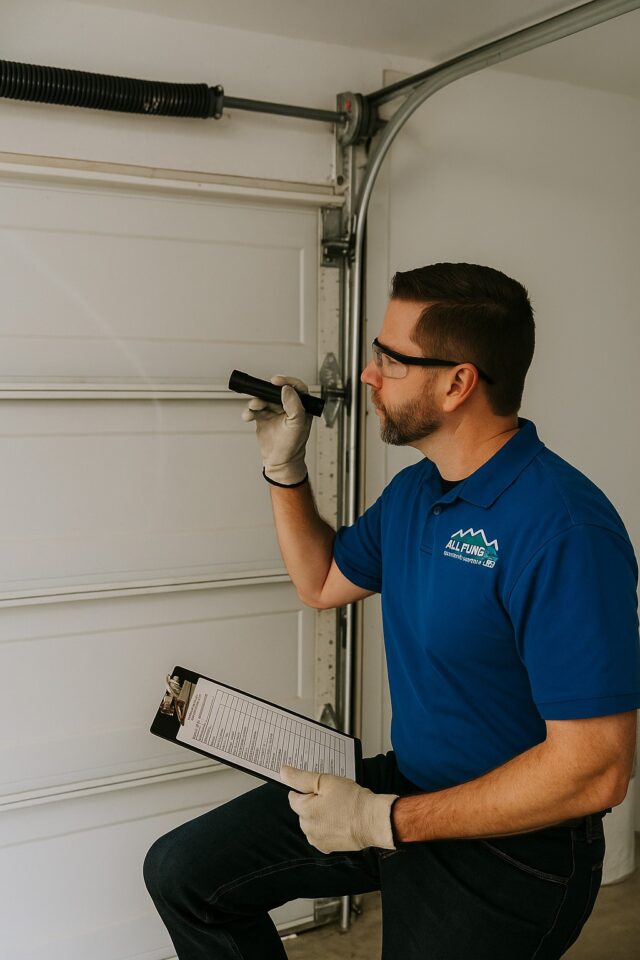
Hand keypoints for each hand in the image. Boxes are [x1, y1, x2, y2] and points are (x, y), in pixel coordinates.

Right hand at [241, 375, 311, 485]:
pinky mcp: (263, 418)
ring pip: (263, 399)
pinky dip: (249, 411)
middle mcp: (287, 407)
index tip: (277, 381)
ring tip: (254, 407)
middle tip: (261, 394)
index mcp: (301, 407)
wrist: (280, 462)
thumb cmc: (292, 446)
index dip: (287, 381)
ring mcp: (274, 412)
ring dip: (256, 401)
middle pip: (276, 392)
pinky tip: (248, 416)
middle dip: (266, 392)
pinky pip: (254, 410)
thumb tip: (287, 389)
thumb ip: (294, 405)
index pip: (297, 388)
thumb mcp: (297, 425)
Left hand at [280, 765, 397, 853]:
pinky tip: (340, 820)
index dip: (307, 788)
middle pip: (303, 810)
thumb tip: (283, 772)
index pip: (294, 796)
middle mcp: (307, 828)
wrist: (372, 821)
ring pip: (312, 822)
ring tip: (339, 808)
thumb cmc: (352, 800)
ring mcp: (317, 840)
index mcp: (304, 811)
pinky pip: (321, 834)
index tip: (320, 787)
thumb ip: (301, 777)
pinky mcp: (327, 848)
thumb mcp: (326, 781)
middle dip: (313, 802)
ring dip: (320, 815)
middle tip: (333, 796)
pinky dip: (327, 827)